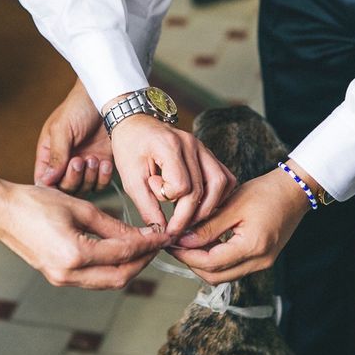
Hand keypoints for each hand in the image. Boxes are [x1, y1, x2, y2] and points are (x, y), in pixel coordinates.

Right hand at [0, 176, 169, 288]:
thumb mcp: (80, 207)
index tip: (163, 234)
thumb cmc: (35, 202)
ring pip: (107, 281)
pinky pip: (93, 279)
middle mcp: (68, 274)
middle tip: (157, 244)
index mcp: (74, 255)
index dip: (148, 244)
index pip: (124, 253)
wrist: (2, 212)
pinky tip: (120, 252)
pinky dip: (111, 268)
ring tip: (143, 248)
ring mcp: (61, 279)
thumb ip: (113, 226)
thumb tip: (141, 235)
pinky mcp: (58, 276)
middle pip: (119, 277)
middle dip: (143, 261)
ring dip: (129, 267)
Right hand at [35, 79, 113, 194]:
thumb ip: (56, 155)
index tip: (60, 180)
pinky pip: (101, 184)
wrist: (107, 99)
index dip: (51, 187)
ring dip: (89, 178)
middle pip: (64, 189)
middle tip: (79, 160)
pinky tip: (105, 162)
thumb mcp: (61, 129)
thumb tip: (46, 180)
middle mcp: (65, 163)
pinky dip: (103, 178)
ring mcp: (84, 165)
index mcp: (49, 154)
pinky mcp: (102, 165)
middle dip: (72, 178)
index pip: (44, 181)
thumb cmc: (78, 107)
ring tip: (93, 158)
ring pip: (83, 189)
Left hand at [109, 113, 236, 236]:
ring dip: (208, 207)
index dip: (168, 200)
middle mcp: (191, 144)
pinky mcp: (207, 153)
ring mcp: (203, 147)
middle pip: (202, 189)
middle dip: (189, 216)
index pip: (181, 186)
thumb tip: (161, 230)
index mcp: (169, 146)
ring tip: (190, 219)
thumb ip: (146, 205)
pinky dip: (218, 194)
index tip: (153, 195)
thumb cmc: (130, 148)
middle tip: (175, 229)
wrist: (136, 124)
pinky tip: (203, 204)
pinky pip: (224, 176)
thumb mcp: (130, 178)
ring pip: (221, 183)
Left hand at [170, 161, 315, 284]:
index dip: (186, 256)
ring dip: (203, 263)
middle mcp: (259, 261)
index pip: (210, 263)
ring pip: (223, 275)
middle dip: (192, 263)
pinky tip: (206, 242)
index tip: (171, 243)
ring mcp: (262, 263)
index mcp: (252, 247)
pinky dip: (216, 259)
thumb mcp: (232, 205)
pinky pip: (233, 268)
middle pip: (215, 276)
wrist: (294, 191)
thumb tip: (184, 242)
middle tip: (176, 245)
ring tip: (188, 242)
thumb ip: (208, 227)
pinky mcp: (261, 259)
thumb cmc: (266, 192)